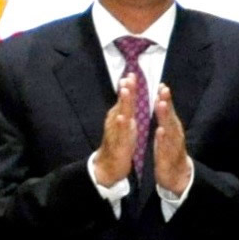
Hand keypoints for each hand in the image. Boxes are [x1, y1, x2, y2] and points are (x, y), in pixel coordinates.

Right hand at [90, 72, 139, 186]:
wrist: (107, 166)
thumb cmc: (117, 144)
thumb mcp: (122, 125)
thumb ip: (124, 110)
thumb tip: (126, 95)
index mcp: (119, 117)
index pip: (124, 99)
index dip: (128, 86)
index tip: (131, 73)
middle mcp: (116, 122)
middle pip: (122, 102)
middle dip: (126, 89)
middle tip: (128, 75)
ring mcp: (116, 132)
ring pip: (120, 114)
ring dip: (122, 102)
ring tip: (125, 90)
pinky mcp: (118, 144)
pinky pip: (120, 133)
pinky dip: (121, 125)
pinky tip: (122, 117)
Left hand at [153, 84, 190, 194]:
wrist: (178, 177)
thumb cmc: (169, 152)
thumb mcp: (166, 133)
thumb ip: (165, 118)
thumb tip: (162, 101)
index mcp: (172, 128)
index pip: (168, 110)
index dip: (165, 98)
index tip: (161, 84)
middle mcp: (174, 134)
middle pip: (171, 116)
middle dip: (167, 102)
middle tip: (163, 89)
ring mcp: (172, 145)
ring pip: (169, 128)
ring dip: (166, 116)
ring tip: (162, 104)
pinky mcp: (168, 157)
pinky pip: (166, 147)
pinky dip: (163, 138)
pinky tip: (160, 130)